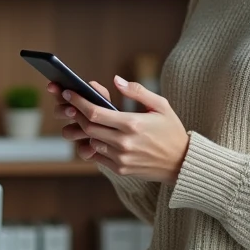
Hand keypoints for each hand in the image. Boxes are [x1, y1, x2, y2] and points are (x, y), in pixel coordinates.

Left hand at [47, 76, 189, 183]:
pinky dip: (93, 145)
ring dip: (85, 130)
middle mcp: (124, 143)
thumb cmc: (171, 130)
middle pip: (88, 127)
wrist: (181, 162)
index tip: (68, 93)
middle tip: (69, 104)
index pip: (95, 112)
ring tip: (82, 119)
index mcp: (132, 124)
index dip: (78, 102)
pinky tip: (96, 135)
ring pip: (91, 142)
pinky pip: (98, 156)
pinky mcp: (120, 169)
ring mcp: (121, 158)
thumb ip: (137, 91)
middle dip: (76, 114)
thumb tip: (116, 80)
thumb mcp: (161, 105)